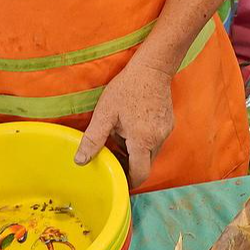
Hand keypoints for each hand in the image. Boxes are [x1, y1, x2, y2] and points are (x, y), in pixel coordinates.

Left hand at [75, 57, 175, 187]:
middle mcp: (158, 140)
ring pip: (150, 153)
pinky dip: (143, 141)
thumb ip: (93, 139)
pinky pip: (155, 141)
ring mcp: (166, 132)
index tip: (117, 180)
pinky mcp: (168, 124)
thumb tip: (81, 160)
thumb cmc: (128, 88)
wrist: (152, 68)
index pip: (139, 174)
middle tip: (112, 156)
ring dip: (135, 152)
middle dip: (129, 165)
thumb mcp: (104, 113)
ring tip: (119, 136)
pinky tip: (131, 126)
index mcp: (142, 141)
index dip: (128, 181)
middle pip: (145, 165)